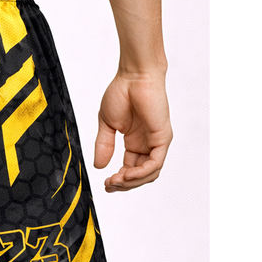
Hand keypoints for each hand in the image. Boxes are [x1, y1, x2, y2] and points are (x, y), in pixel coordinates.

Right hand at [94, 70, 171, 191]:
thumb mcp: (107, 123)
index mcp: (135, 141)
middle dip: (125, 184)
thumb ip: (104, 145)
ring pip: (149, 173)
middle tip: (109, 185)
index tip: (105, 183)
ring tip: (116, 181)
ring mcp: (157, 143)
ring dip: (132, 181)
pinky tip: (126, 173)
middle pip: (140, 175)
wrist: (134, 76)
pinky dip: (141, 172)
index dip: (119, 180)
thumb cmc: (121, 93)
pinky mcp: (163, 138)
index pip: (130, 168)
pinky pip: (155, 163)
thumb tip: (98, 166)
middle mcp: (147, 144)